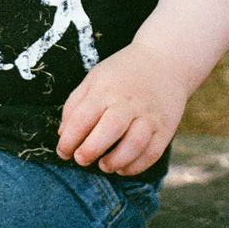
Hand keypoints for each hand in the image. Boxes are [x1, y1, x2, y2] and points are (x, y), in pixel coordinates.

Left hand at [56, 42, 187, 175]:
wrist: (165, 60)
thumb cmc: (122, 72)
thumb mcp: (94, 78)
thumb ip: (75, 104)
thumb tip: (63, 135)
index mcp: (105, 89)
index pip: (82, 118)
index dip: (68, 140)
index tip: (63, 153)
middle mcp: (128, 102)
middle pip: (109, 130)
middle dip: (91, 150)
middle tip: (81, 160)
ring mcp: (149, 115)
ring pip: (135, 144)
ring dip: (116, 161)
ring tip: (104, 165)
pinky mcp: (166, 128)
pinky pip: (153, 152)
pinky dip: (137, 166)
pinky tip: (123, 167)